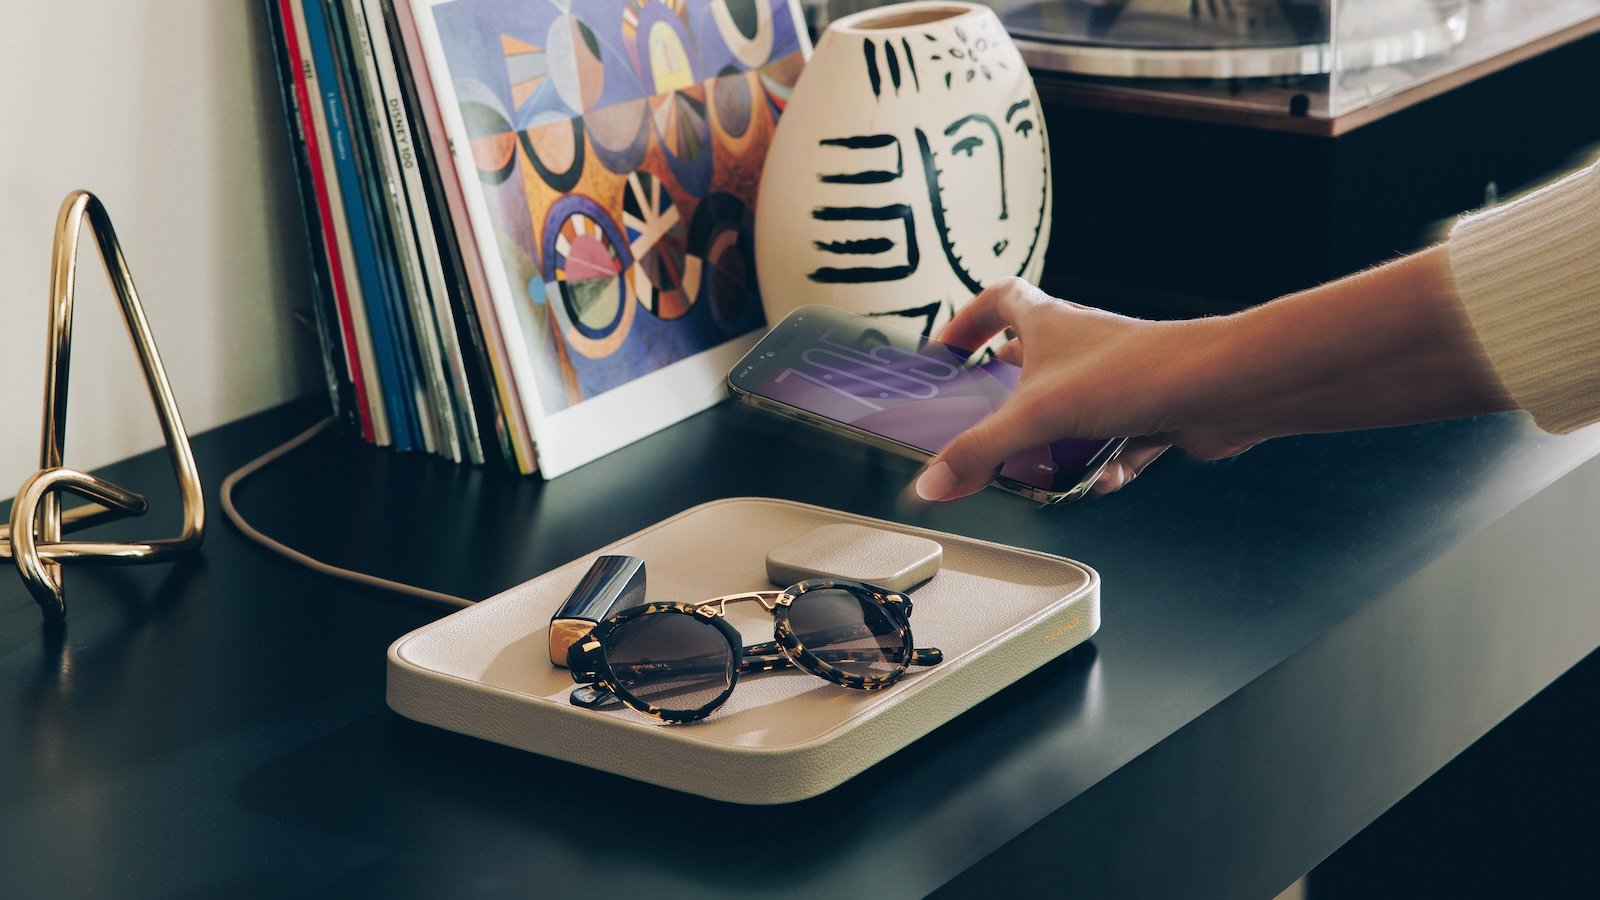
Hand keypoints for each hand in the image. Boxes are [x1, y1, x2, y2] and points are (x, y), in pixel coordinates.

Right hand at [913, 246, 1512, 502]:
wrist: (1218, 390)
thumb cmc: (1137, 373)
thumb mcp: (1037, 415)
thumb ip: (979, 452)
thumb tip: (931, 484)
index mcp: (1047, 324)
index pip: (996, 301)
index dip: (967, 322)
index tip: (945, 353)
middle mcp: (1080, 346)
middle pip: (1027, 368)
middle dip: (1006, 407)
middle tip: (985, 434)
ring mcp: (1114, 380)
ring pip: (1069, 416)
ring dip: (1056, 448)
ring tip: (1049, 470)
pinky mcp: (1144, 413)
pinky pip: (1107, 446)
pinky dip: (1101, 467)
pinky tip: (1103, 477)